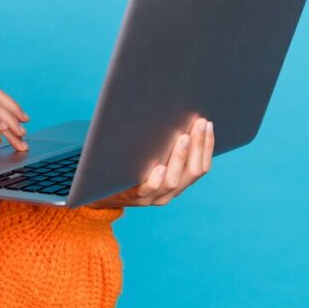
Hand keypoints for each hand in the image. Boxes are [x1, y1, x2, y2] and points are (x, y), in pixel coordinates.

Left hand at [86, 117, 213, 208]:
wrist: (101, 188)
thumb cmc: (129, 165)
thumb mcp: (150, 154)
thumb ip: (163, 141)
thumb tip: (174, 110)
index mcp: (179, 181)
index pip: (201, 166)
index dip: (207, 145)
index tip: (207, 123)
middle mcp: (170, 191)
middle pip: (192, 172)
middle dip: (198, 146)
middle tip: (198, 124)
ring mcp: (153, 196)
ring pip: (173, 181)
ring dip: (180, 158)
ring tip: (183, 138)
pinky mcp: (133, 197)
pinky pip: (148, 190)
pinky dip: (157, 179)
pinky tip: (160, 167)